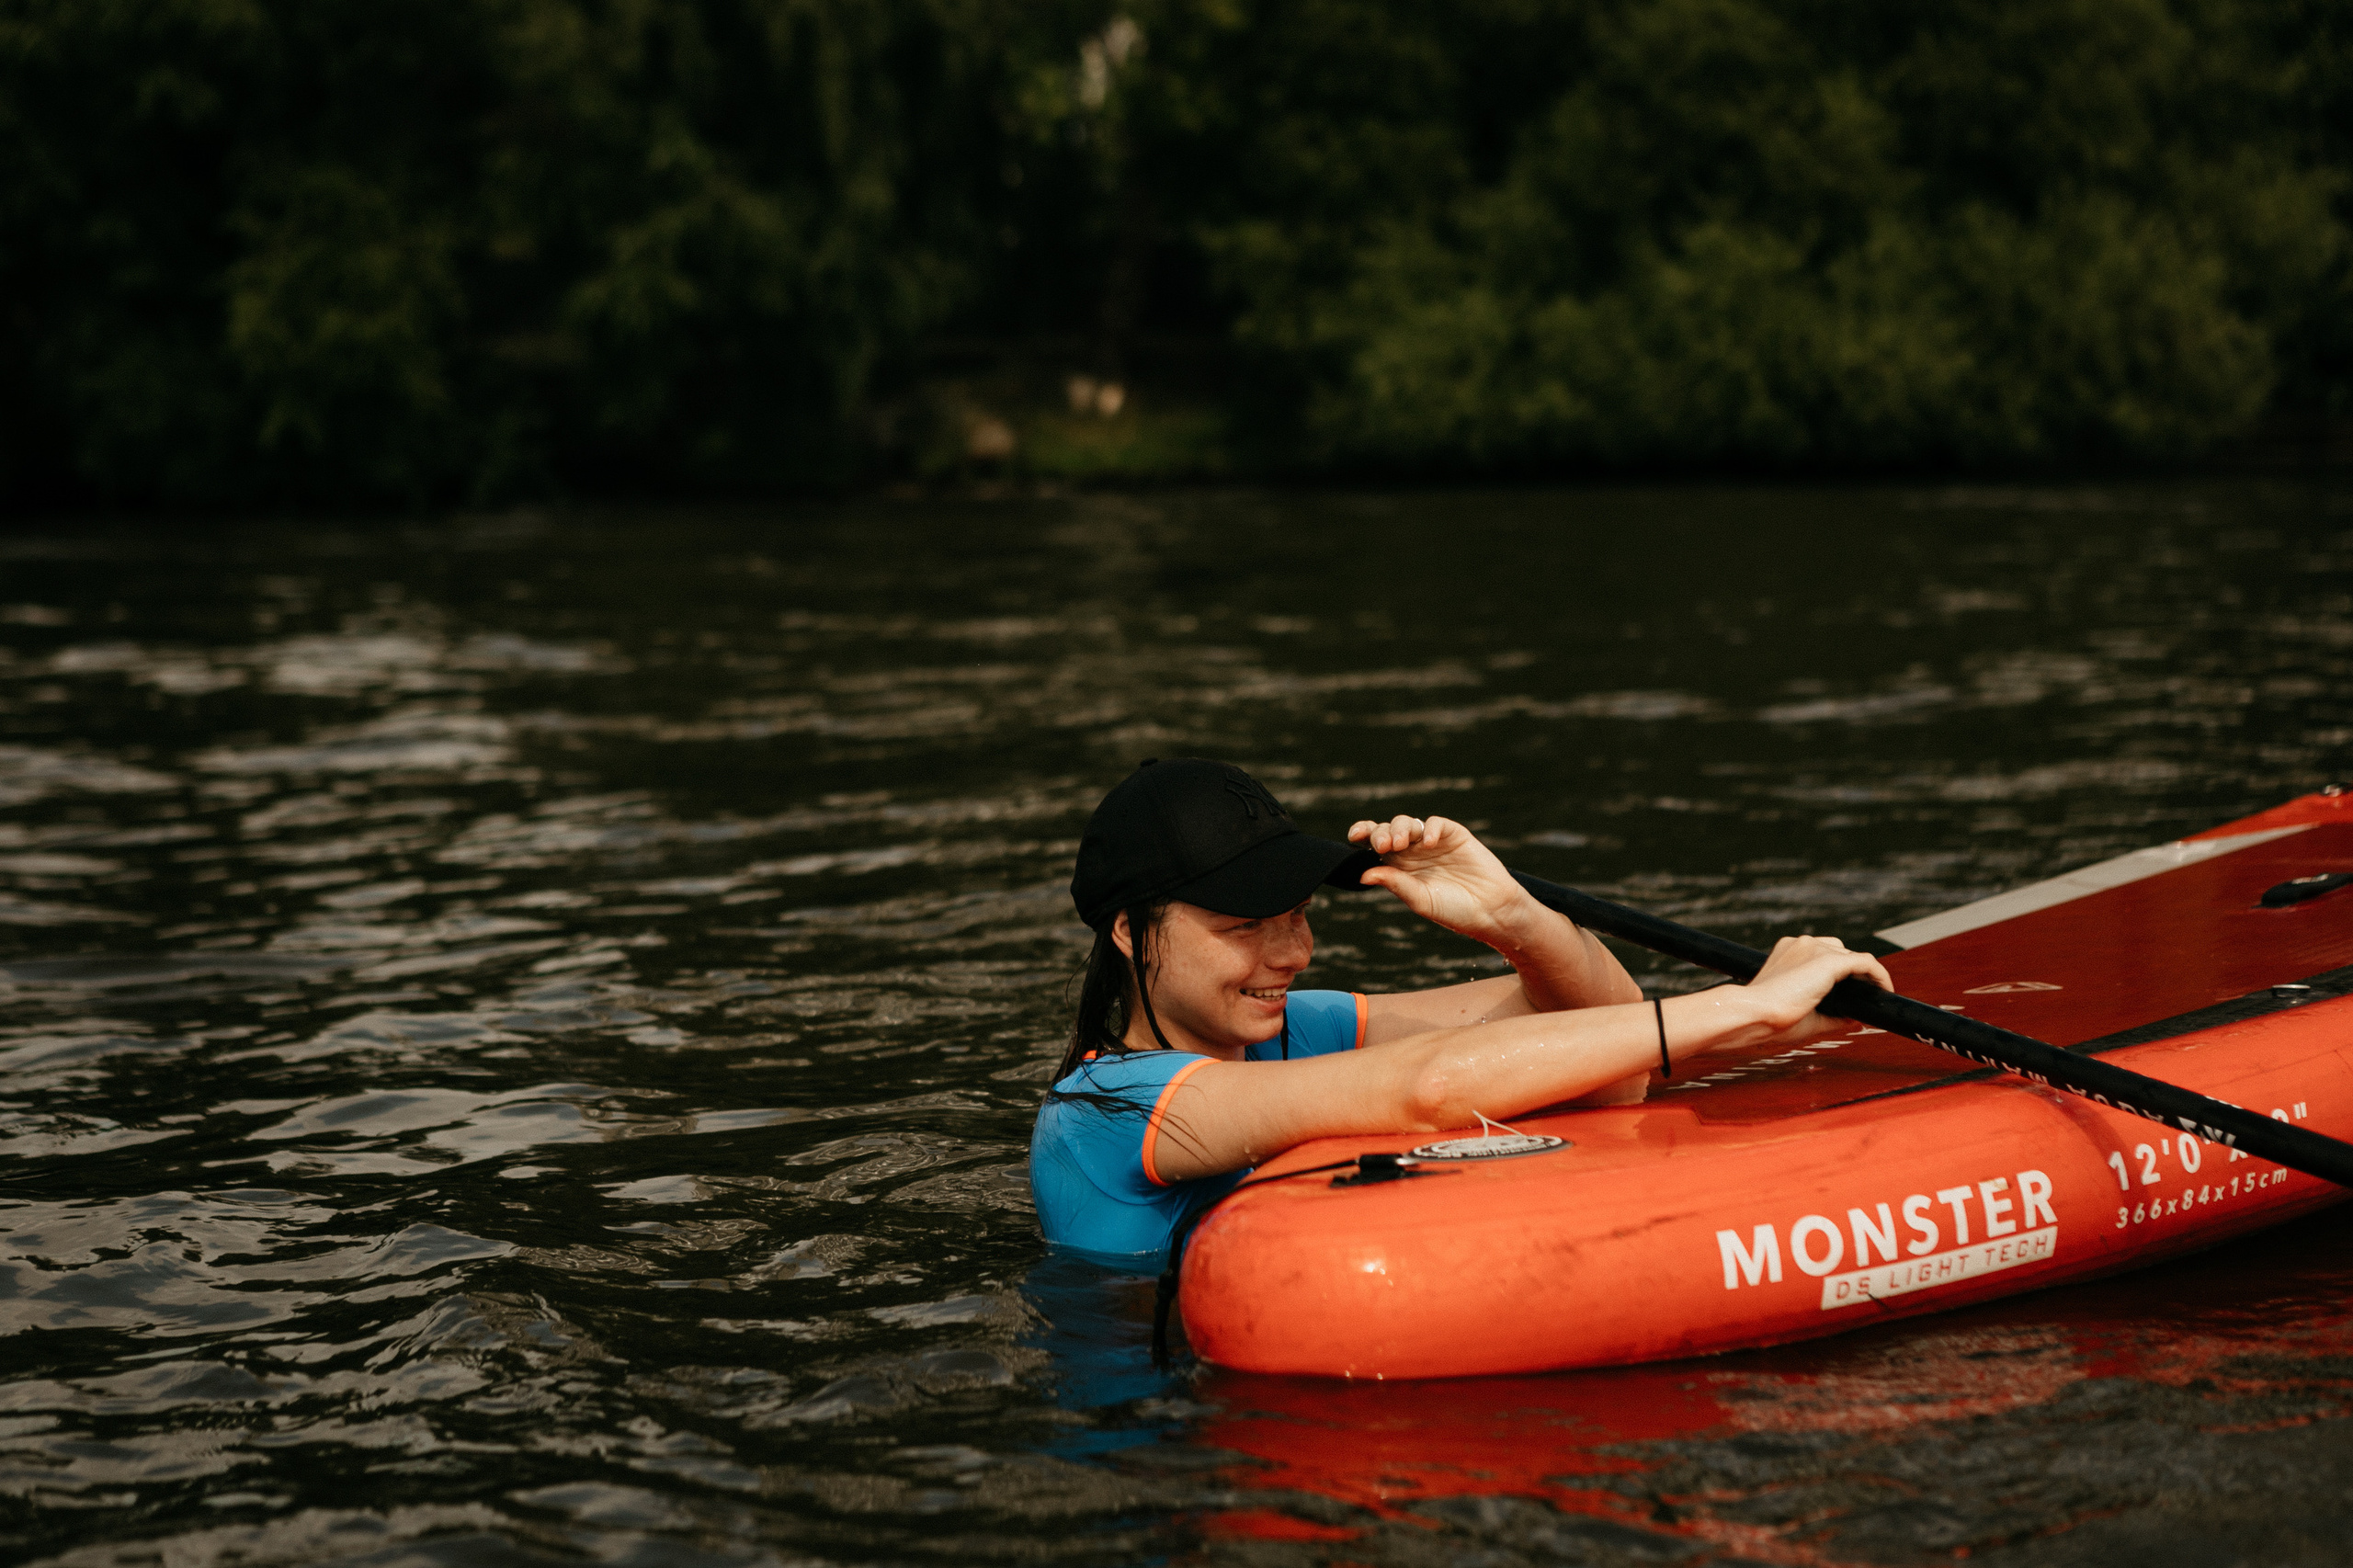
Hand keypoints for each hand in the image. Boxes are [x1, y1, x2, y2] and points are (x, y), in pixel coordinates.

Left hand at [1347, 814, 1532, 945]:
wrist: (1489, 910)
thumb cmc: (1453, 909)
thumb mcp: (1419, 899)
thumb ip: (1395, 883)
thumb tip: (1363, 874)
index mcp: (1398, 867)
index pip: (1374, 846)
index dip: (1362, 836)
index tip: (1353, 838)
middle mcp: (1412, 851)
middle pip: (1388, 831)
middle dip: (1381, 834)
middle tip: (1383, 847)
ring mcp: (1431, 842)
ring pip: (1408, 823)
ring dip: (1400, 829)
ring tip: (1401, 843)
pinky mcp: (1453, 835)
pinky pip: (1436, 823)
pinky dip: (1429, 829)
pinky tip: (1428, 842)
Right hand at [1735, 934, 1893, 1045]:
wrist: (1753, 1015)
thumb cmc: (1769, 1019)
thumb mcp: (1804, 1015)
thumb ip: (1831, 1014)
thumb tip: (1854, 1019)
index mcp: (1788, 952)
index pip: (1823, 954)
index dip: (1842, 973)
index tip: (1852, 992)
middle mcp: (1800, 944)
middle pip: (1840, 953)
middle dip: (1855, 974)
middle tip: (1866, 996)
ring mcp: (1814, 948)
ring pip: (1853, 957)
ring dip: (1868, 975)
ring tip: (1878, 994)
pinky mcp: (1828, 960)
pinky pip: (1865, 962)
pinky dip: (1879, 975)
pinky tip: (1884, 991)